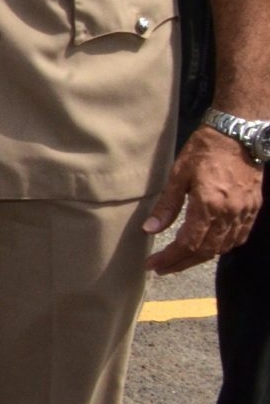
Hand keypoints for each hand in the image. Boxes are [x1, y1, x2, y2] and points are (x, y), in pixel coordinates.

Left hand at [145, 127, 262, 273]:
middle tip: (163, 268)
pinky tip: (209, 247)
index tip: (152, 264)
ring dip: (201, 257)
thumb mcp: (178, 174)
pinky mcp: (253, 209)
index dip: (170, 258)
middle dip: (182, 263)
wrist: (238, 135)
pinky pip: (238, 237)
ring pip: (223, 247)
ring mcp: (244, 213)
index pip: (188, 244)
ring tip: (180, 260)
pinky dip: (222, 247)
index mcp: (208, 206)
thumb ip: (166, 205)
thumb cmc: (204, 150)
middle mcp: (229, 214)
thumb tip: (150, 229)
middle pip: (206, 251)